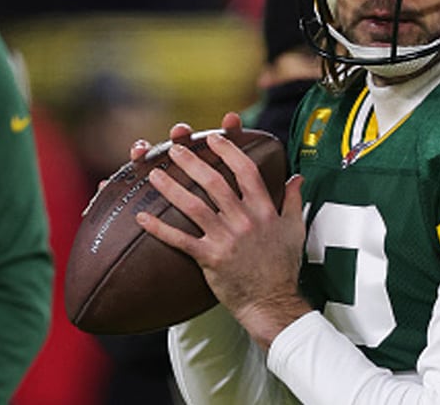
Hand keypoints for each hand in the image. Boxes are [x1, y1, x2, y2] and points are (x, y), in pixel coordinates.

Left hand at [136, 112, 312, 348]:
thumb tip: (296, 178)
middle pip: (214, 183)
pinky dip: (160, 229)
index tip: (214, 137)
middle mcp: (244, 220)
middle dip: (192, 162)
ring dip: (171, 188)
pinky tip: (142, 218)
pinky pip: (180, 240)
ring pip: (193, 207)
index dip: (229, 151)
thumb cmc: (283, 266)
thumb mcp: (295, 229)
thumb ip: (293, 200)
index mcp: (264, 210)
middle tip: (175, 148)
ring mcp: (226, 239)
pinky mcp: (210, 258)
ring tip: (154, 174)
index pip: (246, 171)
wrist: (271, 301)